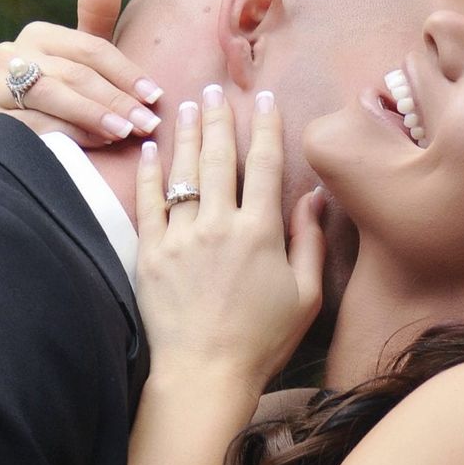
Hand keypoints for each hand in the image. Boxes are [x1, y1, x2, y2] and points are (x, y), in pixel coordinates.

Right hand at [0, 0, 163, 147]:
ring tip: (124, 132)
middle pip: (75, 73)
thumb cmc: (65, 101)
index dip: (126, 73)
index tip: (156, 96)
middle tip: (146, 122)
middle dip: (116, 99)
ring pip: (54, 96)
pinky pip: (34, 125)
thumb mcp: (83, 61)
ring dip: (94, 115)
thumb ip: (97, 14)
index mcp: (38, 34)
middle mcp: (9, 54)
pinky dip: (68, 135)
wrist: (21, 149)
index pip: (91, 49)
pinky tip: (94, 146)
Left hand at [133, 86, 325, 392]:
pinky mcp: (152, 255)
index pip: (264, 165)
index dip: (264, 127)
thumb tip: (314, 197)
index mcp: (261, 233)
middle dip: (218, 118)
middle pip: (219, 159)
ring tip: (186, 105)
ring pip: (183, 173)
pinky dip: (149, 174)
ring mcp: (181, 238)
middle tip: (215, 89)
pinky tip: (150, 150)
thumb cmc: (262, 342)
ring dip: (185, 135)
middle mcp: (219, 226)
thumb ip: (310, 242)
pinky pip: (148, 204)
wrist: (205, 375)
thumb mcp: (306, 296)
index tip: (263, 99)